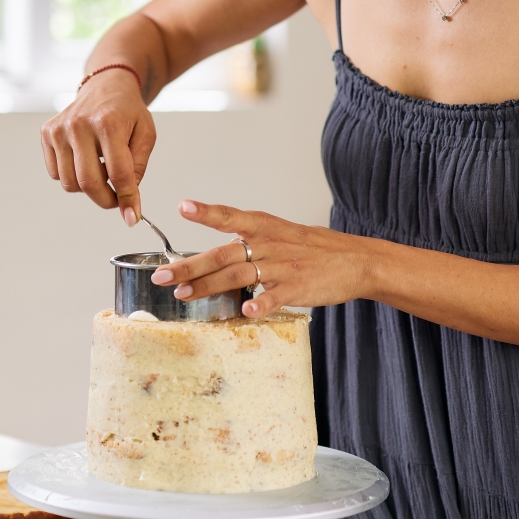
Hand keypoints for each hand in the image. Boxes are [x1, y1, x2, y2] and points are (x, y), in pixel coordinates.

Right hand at [41, 68, 155, 223]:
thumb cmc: (127, 111)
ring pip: (70, 183)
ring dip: (89, 187)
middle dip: (106, 200)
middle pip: (89, 182)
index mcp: (108, 122)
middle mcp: (79, 124)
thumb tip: (129, 206)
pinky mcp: (47, 133)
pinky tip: (86, 159)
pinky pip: (56, 173)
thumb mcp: (145, 135)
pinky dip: (73, 175)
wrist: (106, 85)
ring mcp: (59, 129)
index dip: (127, 198)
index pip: (118, 173)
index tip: (132, 216)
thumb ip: (137, 169)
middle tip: (118, 199)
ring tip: (103, 169)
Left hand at [150, 200, 375, 316]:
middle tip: (161, 276)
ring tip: (185, 295)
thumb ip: (251, 241)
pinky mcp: (297, 288)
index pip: (231, 216)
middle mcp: (269, 244)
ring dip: (209, 286)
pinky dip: (259, 304)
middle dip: (189, 265)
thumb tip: (218, 255)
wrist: (356, 260)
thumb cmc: (316, 250)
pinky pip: (274, 297)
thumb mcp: (283, 234)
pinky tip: (244, 311)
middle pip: (223, 254)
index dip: (207, 212)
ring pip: (238, 276)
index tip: (183, 207)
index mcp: (266, 227)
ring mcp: (282, 267)